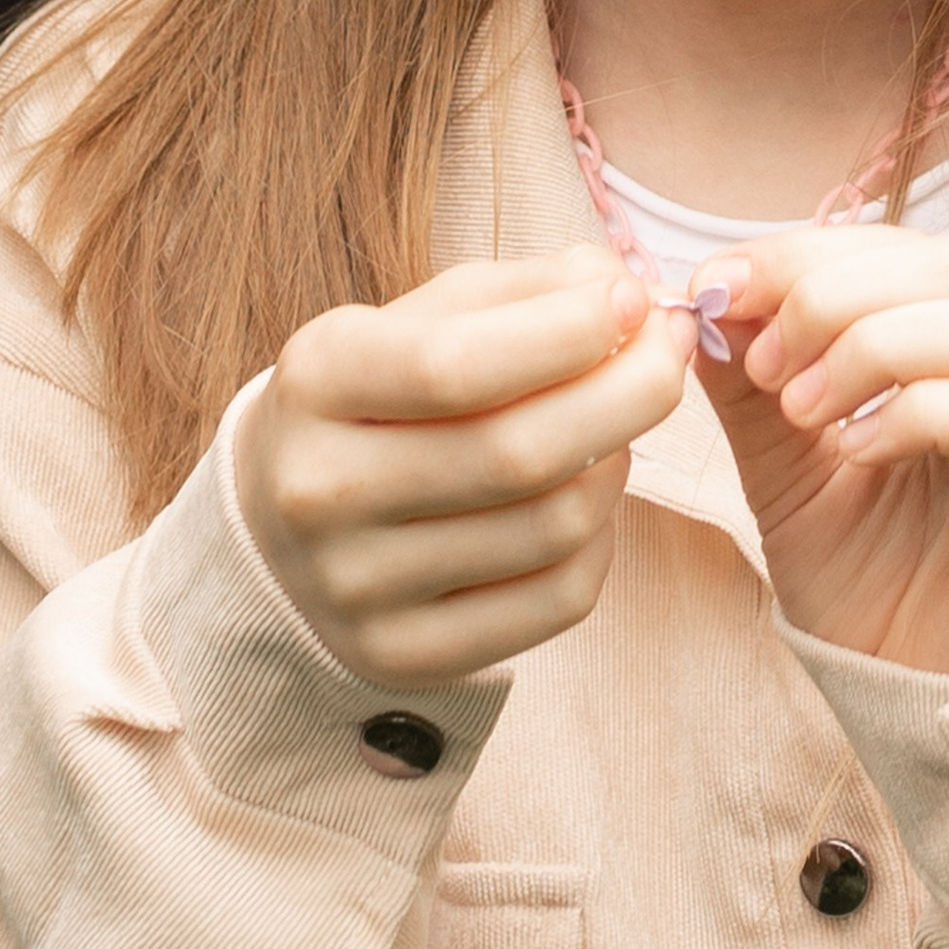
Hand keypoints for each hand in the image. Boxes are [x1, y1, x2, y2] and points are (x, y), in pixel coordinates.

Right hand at [235, 248, 691, 684]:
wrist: (278, 518)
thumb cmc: (378, 398)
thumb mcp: (418, 319)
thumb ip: (520, 295)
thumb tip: (624, 294)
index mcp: (315, 384)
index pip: (456, 366)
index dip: (567, 332)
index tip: (633, 300)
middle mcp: (321, 492)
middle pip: (518, 453)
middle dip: (630, 391)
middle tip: (670, 352)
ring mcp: (357, 588)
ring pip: (553, 526)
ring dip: (617, 462)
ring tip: (617, 425)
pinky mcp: (405, 654)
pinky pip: (559, 598)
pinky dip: (602, 538)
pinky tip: (586, 496)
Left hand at [698, 229, 948, 677]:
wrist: (914, 692)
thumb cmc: (868, 571)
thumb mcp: (782, 463)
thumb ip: (750, 382)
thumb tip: (701, 298)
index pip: (896, 245)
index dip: (803, 253)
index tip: (715, 292)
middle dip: (838, 294)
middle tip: (766, 365)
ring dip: (881, 346)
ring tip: (806, 408)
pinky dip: (924, 415)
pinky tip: (858, 452)